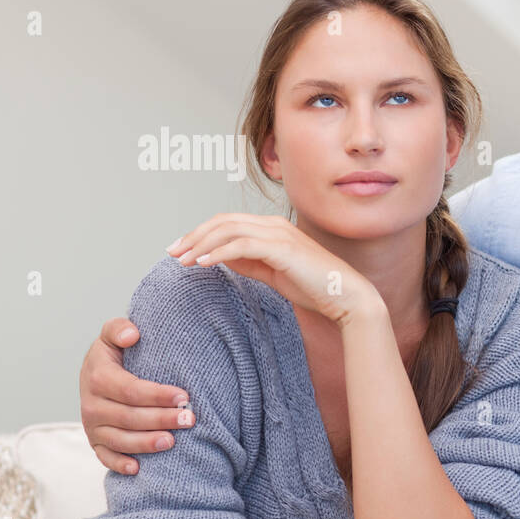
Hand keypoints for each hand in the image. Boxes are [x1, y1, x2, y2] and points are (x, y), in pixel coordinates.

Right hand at [80, 317, 195, 474]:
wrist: (99, 372)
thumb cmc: (116, 354)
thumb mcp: (113, 335)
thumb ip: (118, 328)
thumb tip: (132, 335)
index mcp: (97, 377)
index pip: (130, 390)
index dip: (157, 395)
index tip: (184, 396)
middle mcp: (92, 404)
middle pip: (129, 417)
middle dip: (161, 419)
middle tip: (190, 420)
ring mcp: (93, 426)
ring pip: (119, 440)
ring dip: (146, 444)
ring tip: (172, 442)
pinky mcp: (96, 442)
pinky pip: (105, 457)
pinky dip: (119, 464)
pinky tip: (139, 469)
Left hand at [170, 214, 381, 325]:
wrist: (346, 297)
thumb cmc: (315, 287)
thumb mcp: (274, 273)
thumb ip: (249, 263)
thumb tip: (221, 257)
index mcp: (273, 228)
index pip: (228, 222)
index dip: (201, 233)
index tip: (181, 250)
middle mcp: (275, 225)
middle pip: (223, 221)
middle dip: (194, 236)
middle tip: (172, 252)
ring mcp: (280, 234)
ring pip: (229, 230)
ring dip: (201, 244)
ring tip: (183, 260)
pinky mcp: (283, 249)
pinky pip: (242, 245)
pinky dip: (219, 253)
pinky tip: (203, 264)